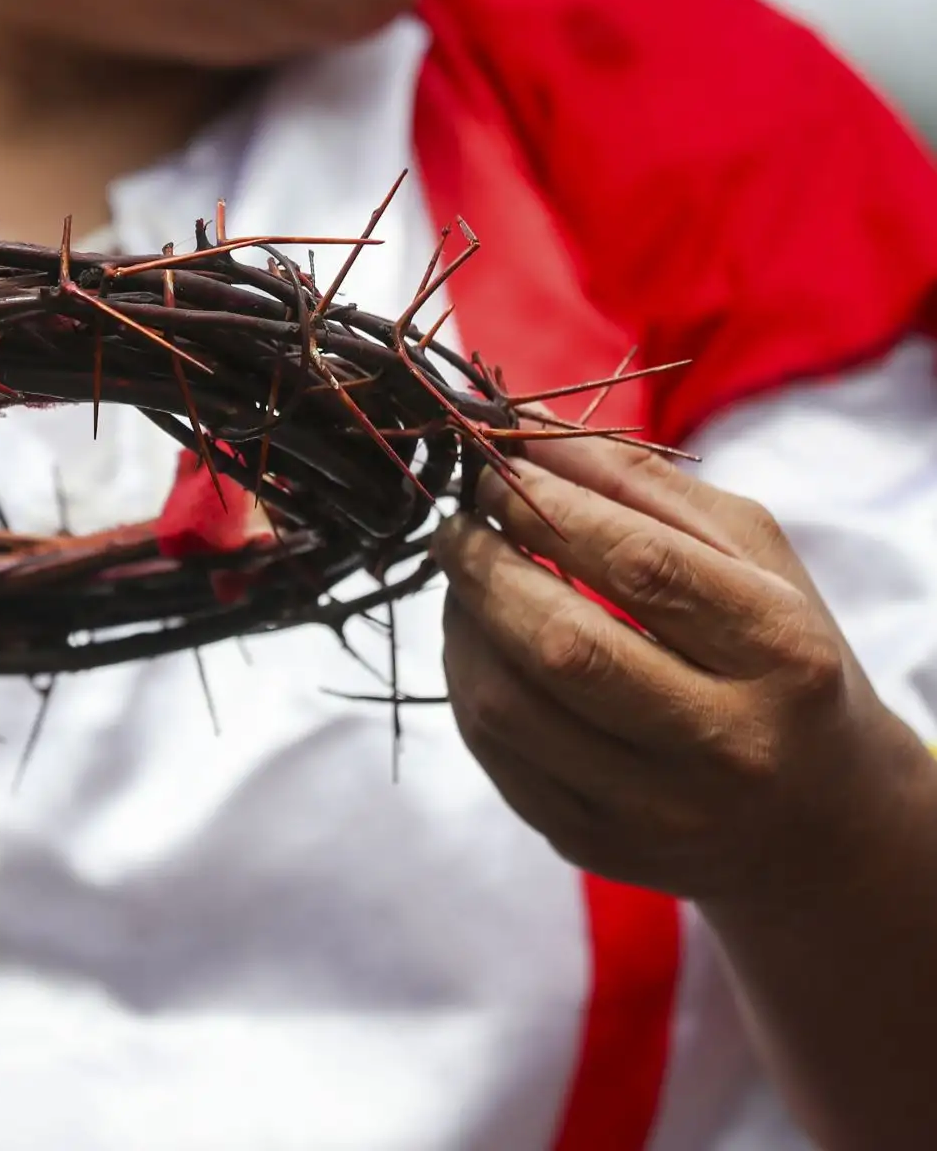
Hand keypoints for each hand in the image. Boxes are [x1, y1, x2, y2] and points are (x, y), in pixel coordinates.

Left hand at [430, 431, 929, 903]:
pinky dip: (466, 685)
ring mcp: (656, 809)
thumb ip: (642, 485)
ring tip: (462, 580)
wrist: (814, 818)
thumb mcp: (750, 558)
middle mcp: (726, 743)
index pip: (641, 568)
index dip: (547, 510)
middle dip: (485, 569)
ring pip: (508, 708)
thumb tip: (523, 425)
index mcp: (781, 653)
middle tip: (454, 526)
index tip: (491, 472)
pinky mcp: (594, 844)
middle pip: (564, 646)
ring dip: (460, 626)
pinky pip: (494, 756)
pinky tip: (475, 643)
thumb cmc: (777, 658)